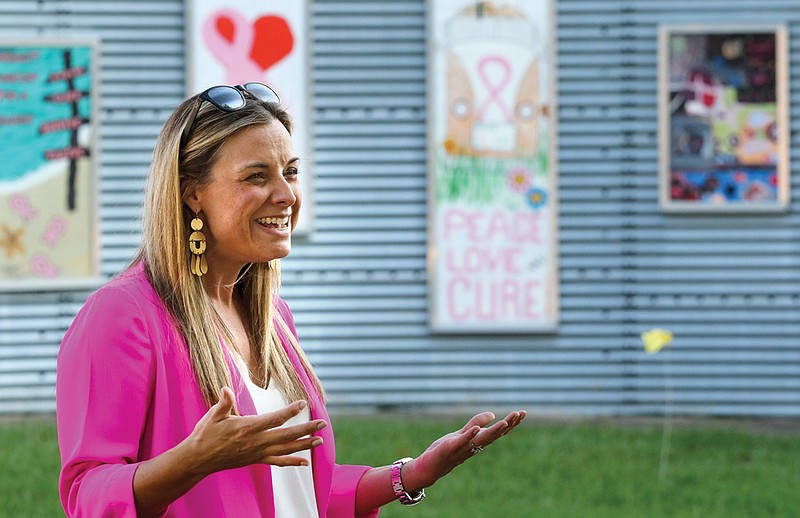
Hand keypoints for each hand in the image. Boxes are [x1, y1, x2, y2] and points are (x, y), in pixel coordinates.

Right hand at [184, 387, 325, 475]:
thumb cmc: (205, 435)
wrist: (197, 460)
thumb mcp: (213, 415)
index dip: (290, 411)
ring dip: (304, 444)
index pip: (274, 418)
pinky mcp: (256, 460)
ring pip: (286, 449)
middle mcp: (256, 442)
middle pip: (287, 435)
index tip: (303, 403)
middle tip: (322, 424)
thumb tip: (226, 388)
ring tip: (319, 440)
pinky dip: (293, 461)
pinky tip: (305, 462)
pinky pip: (278, 462)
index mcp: (247, 428)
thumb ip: (224, 403)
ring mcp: (257, 453)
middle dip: (306, 429)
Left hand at [403, 410, 525, 489]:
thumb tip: (492, 414)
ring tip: (505, 422)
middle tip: (520, 414)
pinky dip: (469, 436)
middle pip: (494, 434)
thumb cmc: (446, 450)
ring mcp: (464, 447)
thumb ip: (476, 423)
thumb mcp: (462, 433)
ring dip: (494, 431)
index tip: (523, 413)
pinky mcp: (451, 447)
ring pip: (482, 439)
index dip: (511, 423)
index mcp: (478, 441)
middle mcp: (474, 446)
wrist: (430, 466)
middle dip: (508, 425)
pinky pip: (462, 441)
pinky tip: (476, 429)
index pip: (498, 431)